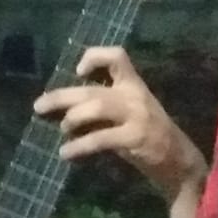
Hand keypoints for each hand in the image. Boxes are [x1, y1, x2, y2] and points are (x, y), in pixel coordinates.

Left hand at [35, 46, 203, 199]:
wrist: (178, 160)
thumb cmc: (148, 135)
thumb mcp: (129, 112)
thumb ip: (104, 105)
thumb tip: (63, 109)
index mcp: (133, 84)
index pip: (117, 56)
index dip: (95, 57)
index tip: (77, 71)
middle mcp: (135, 95)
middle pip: (93, 88)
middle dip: (61, 96)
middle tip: (38, 106)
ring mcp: (137, 115)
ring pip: (96, 106)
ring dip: (72, 118)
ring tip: (62, 130)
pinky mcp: (135, 137)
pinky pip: (101, 138)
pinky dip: (79, 146)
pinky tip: (66, 153)